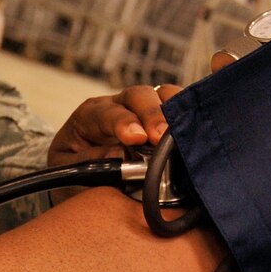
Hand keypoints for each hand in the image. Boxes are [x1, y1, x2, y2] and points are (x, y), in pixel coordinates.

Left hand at [46, 51, 237, 166]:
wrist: (81, 177)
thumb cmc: (74, 173)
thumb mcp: (69, 171)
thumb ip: (92, 163)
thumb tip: (121, 156)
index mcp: (91, 115)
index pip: (108, 112)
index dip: (123, 122)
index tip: (136, 138)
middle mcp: (120, 105)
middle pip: (139, 95)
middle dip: (152, 114)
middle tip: (161, 135)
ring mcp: (145, 109)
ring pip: (164, 94)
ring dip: (176, 109)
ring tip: (184, 129)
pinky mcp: (165, 118)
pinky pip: (183, 105)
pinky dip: (192, 112)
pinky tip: (200, 125)